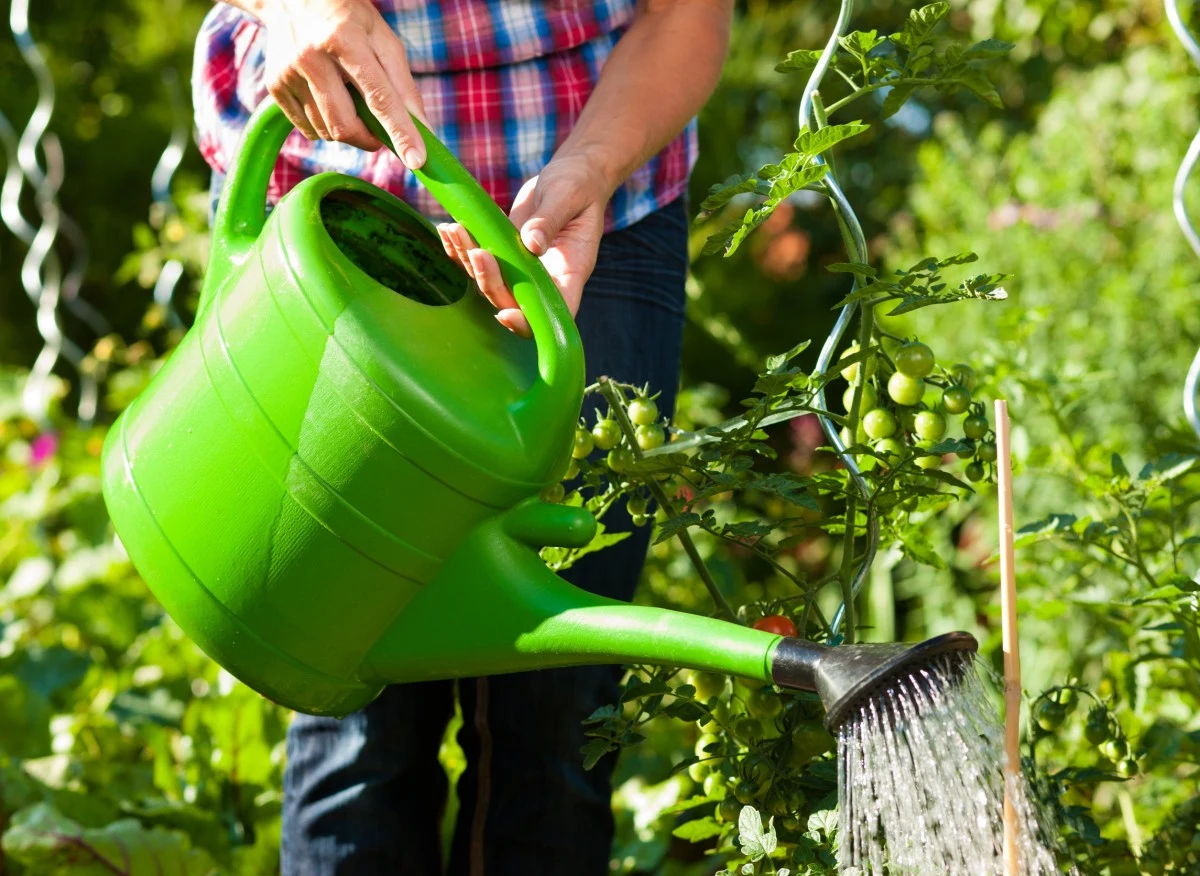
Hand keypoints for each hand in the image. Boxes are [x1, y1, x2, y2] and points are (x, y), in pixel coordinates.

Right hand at [253, 0, 427, 168]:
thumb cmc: (349, 19)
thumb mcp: (382, 38)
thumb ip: (404, 84)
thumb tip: (422, 129)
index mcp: (344, 39)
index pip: (378, 97)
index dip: (400, 132)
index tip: (416, 160)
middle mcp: (311, 58)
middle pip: (346, 126)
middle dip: (370, 139)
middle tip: (381, 133)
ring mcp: (288, 74)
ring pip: (327, 132)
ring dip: (348, 130)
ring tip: (349, 99)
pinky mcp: (275, 87)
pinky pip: (308, 129)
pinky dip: (326, 126)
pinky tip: (328, 98)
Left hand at [437, 154, 611, 336]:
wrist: (572, 174)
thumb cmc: (579, 185)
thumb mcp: (568, 196)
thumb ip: (549, 220)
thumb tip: (531, 244)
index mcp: (570, 270)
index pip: (554, 311)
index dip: (529, 321)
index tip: (505, 313)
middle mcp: (546, 276)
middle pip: (513, 300)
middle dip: (490, 282)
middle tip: (476, 251)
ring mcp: (523, 267)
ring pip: (491, 282)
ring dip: (469, 261)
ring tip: (455, 231)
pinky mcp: (506, 252)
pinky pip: (481, 260)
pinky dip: (461, 249)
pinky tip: (448, 229)